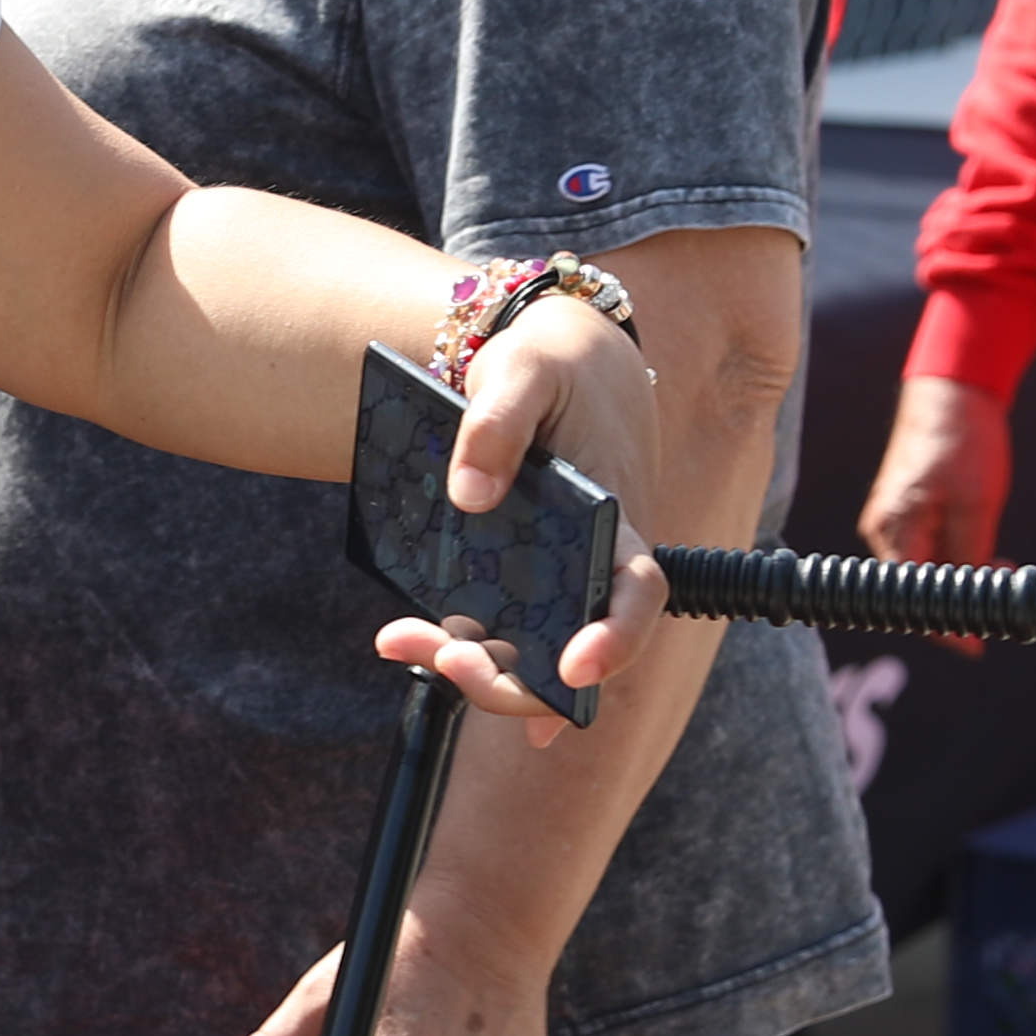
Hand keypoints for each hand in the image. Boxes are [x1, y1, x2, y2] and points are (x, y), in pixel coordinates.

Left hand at [374, 292, 662, 727]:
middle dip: (508, 678)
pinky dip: (454, 644)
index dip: (617, 639)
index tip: (575, 670)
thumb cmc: (555, 363)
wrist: (564, 356)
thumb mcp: (525, 369)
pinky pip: (496, 628)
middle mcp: (592, 563)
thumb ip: (499, 423)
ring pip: (524, 651)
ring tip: (398, 640)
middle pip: (566, 651)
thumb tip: (468, 497)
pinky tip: (405, 644)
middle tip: (446, 659)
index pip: (637, 594)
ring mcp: (555, 576)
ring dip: (467, 663)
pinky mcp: (519, 574)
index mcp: (616, 519)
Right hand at [854, 368, 1005, 647]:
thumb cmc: (962, 440)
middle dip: (961, 601)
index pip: (913, 601)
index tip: (978, 645)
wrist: (952, 391)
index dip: (945, 629)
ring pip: (926, 571)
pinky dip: (957, 559)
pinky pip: (927, 551)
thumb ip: (969, 559)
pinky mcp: (904, 513)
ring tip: (1004, 567)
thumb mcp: (978, 505)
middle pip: (917, 590)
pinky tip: (987, 552)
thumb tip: (971, 605)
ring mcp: (891, 521)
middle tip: (1006, 592)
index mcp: (894, 530)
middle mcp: (883, 531)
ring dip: (963, 578)